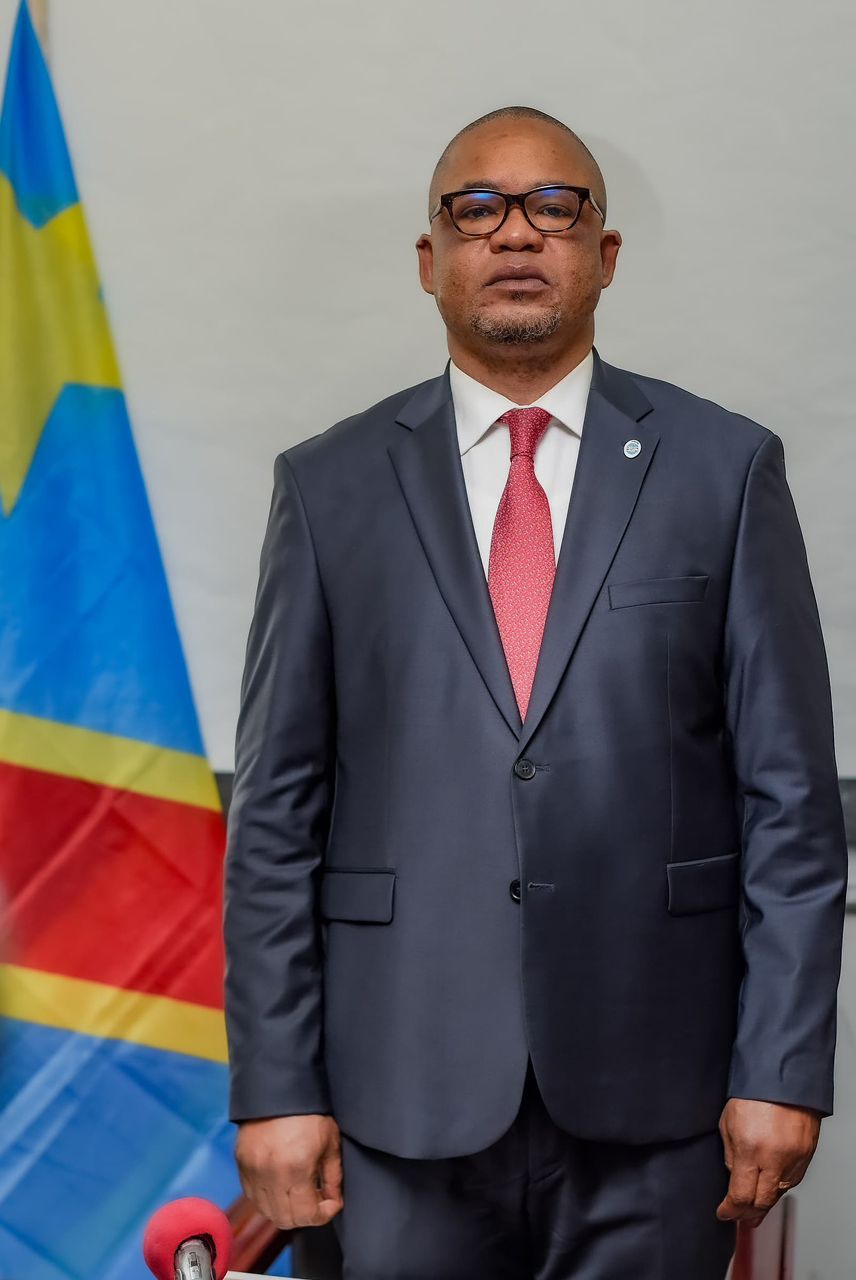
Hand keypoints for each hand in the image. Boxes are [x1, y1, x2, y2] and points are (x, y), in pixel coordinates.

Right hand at [235, 1113, 343, 1228]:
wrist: (279, 1087)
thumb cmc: (309, 1111)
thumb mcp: (330, 1141)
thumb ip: (333, 1176)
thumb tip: (333, 1200)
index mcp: (296, 1167)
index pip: (307, 1214)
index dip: (324, 1214)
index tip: (332, 1204)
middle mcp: (271, 1173)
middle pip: (285, 1219)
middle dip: (305, 1216)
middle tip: (317, 1201)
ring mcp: (252, 1170)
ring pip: (266, 1211)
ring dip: (284, 1211)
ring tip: (298, 1195)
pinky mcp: (241, 1163)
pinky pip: (252, 1196)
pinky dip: (267, 1199)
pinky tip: (281, 1186)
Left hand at [716, 1098, 820, 1227]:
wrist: (783, 1076)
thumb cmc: (753, 1094)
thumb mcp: (727, 1123)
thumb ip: (731, 1154)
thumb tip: (734, 1177)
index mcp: (750, 1150)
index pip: (741, 1195)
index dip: (730, 1210)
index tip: (723, 1212)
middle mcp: (774, 1159)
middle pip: (762, 1202)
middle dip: (749, 1215)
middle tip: (740, 1219)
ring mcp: (794, 1158)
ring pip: (779, 1194)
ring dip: (765, 1204)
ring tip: (754, 1209)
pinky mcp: (806, 1155)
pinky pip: (792, 1180)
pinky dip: (780, 1188)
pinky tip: (771, 1189)